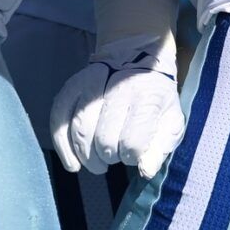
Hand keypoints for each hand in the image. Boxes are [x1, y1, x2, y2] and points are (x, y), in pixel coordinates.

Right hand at [50, 32, 184, 177]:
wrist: (138, 58)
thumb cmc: (154, 100)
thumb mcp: (170, 123)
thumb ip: (160, 149)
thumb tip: (144, 171)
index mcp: (147, 97)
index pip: (132, 143)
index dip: (131, 157)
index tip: (133, 154)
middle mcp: (118, 88)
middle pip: (104, 140)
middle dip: (108, 158)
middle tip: (114, 157)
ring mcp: (91, 85)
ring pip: (80, 131)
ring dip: (87, 157)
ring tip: (97, 162)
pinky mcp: (72, 86)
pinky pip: (59, 119)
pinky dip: (62, 146)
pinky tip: (73, 163)